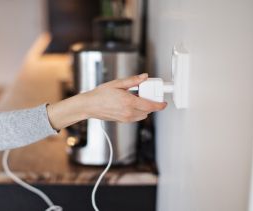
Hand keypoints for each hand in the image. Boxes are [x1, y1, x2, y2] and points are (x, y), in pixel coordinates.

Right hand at [46, 74, 166, 129]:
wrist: (89, 106)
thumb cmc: (100, 95)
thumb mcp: (117, 84)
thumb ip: (133, 81)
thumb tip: (144, 77)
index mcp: (129, 102)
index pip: (151, 106)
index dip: (160, 105)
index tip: (164, 103)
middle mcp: (129, 112)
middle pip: (148, 111)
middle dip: (150, 103)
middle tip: (144, 94)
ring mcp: (126, 118)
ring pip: (142, 115)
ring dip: (144, 108)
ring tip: (135, 99)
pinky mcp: (122, 121)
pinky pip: (135, 117)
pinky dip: (137, 112)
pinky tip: (129, 104)